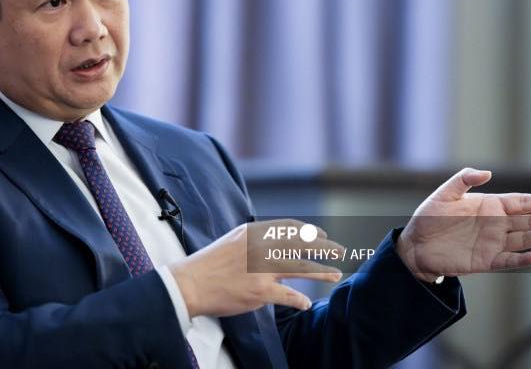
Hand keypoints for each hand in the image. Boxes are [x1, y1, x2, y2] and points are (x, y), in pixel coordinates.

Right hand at [169, 220, 343, 317]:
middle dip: (324, 247)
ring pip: (301, 267)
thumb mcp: (234, 240)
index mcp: (254, 232)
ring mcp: (261, 270)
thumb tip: (276, 242)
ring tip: (335, 275)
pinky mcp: (260, 291)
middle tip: (339, 251)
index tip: (322, 235)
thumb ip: (256, 240)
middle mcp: (261, 247)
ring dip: (322, 272)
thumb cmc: (210, 263)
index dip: (309, 231)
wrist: (191, 283)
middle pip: (301, 244)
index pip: (290, 227)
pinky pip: (288, 295)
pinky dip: (299, 299)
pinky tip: (306, 303)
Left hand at [396, 168, 530, 281]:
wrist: (415, 246)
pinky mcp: (485, 261)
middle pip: (528, 221)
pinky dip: (521, 259)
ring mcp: (492, 243)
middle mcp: (495, 225)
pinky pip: (507, 261)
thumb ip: (463, 180)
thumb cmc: (428, 218)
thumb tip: (487, 173)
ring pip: (523, 240)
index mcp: (488, 206)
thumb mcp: (443, 194)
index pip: (519, 203)